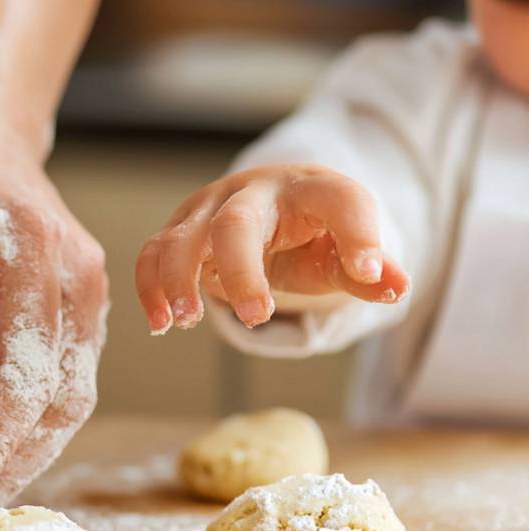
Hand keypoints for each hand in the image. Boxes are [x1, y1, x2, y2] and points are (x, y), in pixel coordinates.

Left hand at [0, 104, 107, 513]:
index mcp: (33, 255)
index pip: (26, 377)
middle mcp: (79, 279)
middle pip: (62, 400)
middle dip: (12, 463)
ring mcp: (90, 294)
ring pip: (70, 399)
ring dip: (25, 451)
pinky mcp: (81, 308)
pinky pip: (66, 380)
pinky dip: (31, 422)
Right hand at [135, 164, 410, 331]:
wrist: (268, 207)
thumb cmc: (311, 236)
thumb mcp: (341, 253)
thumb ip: (367, 272)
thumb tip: (397, 288)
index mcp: (310, 191)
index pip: (339, 201)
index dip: (358, 234)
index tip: (368, 274)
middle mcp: (253, 193)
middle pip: (237, 224)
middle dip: (241, 271)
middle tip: (255, 316)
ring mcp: (207, 210)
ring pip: (181, 238)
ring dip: (177, 279)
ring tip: (184, 321)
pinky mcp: (178, 230)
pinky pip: (152, 254)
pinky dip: (149, 287)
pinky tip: (160, 324)